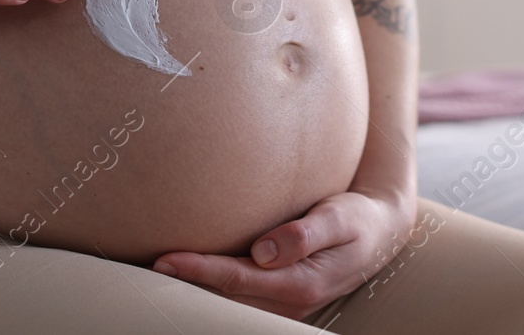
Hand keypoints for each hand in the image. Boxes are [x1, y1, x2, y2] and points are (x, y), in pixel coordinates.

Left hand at [151, 191, 417, 319]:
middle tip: (143, 268)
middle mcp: (287, 301)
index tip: (166, 259)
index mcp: (300, 284)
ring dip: (195, 290)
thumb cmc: (358, 219)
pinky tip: (191, 274)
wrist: (380, 233)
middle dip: (186, 286)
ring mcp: (282, 303)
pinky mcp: (278, 295)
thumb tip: (265, 249)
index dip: (200, 271)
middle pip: (224, 298)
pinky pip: (238, 296)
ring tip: (156, 272)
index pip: (237, 279)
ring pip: (228, 302)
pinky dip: (212, 288)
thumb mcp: (339, 219)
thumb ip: (304, 234)